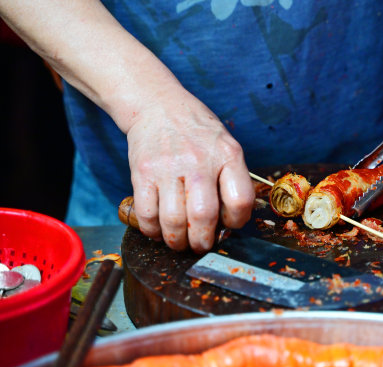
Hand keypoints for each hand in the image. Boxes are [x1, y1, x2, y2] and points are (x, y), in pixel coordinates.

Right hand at [126, 88, 253, 252]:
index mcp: (227, 155)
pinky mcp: (142, 172)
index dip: (236, 222)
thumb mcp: (226, 145)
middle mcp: (199, 161)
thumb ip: (232, 179)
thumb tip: (230, 222)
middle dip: (202, 242)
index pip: (240, 201)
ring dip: (176, 241)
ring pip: (173, 221)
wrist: (157, 105)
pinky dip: (152, 230)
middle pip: (203, 217)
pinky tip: (158, 228)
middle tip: (200, 245)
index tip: (228, 226)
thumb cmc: (196, 132)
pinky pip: (146, 214)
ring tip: (179, 241)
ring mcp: (168, 167)